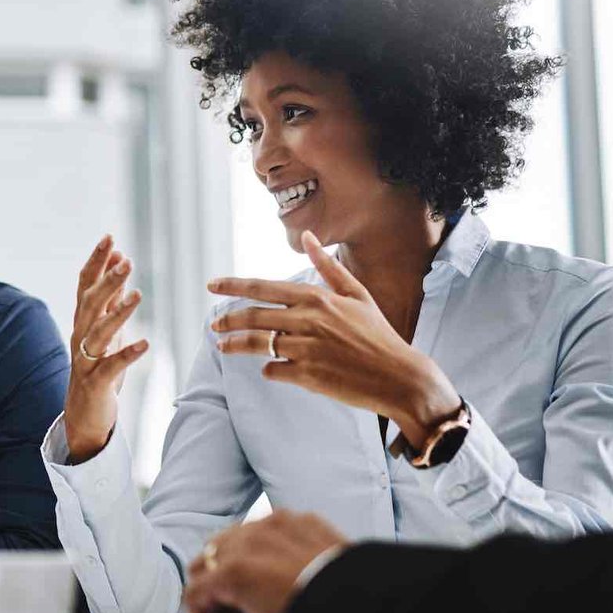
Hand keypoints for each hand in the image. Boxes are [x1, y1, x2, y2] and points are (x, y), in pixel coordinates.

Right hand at [62, 236, 150, 462]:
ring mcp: (85, 360)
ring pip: (98, 332)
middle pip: (90, 304)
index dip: (96, 262)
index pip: (85, 285)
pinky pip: (110, 367)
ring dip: (118, 312)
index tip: (109, 238)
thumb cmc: (98, 369)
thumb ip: (111, 299)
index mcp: (83, 322)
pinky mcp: (95, 383)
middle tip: (126, 260)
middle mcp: (80, 337)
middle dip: (107, 281)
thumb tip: (120, 263)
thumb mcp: (106, 330)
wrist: (83, 415)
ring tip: (137, 294)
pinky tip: (145, 344)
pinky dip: (127, 354)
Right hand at [183, 511, 347, 612]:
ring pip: (232, 540)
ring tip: (257, 597)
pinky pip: (267, 531)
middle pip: (206, 562)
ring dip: (236, 569)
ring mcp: (272, 525)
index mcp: (232, 574)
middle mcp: (246, 542)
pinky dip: (266, 552)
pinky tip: (283, 576)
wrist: (373, 607)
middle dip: (216, 595)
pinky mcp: (298, 519)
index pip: (194, 595)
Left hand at [208, 231, 460, 445]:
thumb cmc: (378, 334)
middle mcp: (308, 320)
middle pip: (253, 316)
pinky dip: (268, 369)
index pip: (263, 287)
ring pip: (257, 344)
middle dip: (228, 320)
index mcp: (317, 298)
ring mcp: (307, 348)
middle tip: (214, 325)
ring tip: (224, 346)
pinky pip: (274, 370)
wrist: (400, 376)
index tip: (212, 285)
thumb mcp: (357, 294)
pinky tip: (269, 369)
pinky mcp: (308, 375)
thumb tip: (308, 236)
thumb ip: (327, 266)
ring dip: (236, 345)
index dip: (233, 286)